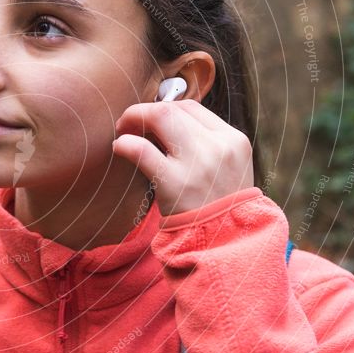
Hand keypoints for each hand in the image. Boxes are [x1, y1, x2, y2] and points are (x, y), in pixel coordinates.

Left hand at [112, 100, 253, 215]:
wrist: (226, 244)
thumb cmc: (219, 208)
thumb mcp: (229, 170)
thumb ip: (206, 146)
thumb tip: (163, 123)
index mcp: (234, 140)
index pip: (192, 108)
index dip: (164, 109)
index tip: (149, 122)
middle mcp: (219, 147)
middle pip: (173, 109)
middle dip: (144, 111)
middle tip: (127, 124)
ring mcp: (198, 164)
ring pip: (160, 117)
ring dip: (134, 118)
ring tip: (122, 133)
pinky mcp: (176, 184)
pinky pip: (141, 150)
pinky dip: (125, 144)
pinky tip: (119, 149)